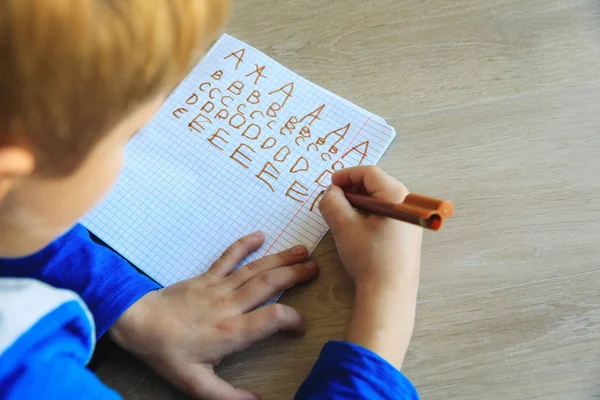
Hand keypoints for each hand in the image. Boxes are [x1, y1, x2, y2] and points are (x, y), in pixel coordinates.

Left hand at [109, 233, 317, 399]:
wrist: (139, 324)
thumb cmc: (169, 355)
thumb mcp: (197, 384)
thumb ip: (229, 396)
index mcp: (233, 331)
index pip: (273, 317)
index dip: (293, 318)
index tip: (300, 325)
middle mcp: (231, 305)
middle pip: (270, 284)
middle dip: (296, 275)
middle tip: (317, 268)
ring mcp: (219, 287)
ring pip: (256, 269)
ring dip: (281, 258)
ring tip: (303, 251)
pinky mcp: (207, 277)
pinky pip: (228, 257)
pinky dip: (244, 245)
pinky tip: (259, 236)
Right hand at [318, 166, 422, 367]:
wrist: (389, 293)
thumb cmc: (368, 257)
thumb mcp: (343, 226)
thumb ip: (332, 202)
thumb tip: (331, 192)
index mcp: (396, 196)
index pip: (369, 173)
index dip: (346, 175)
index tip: (330, 185)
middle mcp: (408, 203)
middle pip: (377, 184)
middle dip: (352, 188)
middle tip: (334, 199)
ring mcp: (411, 219)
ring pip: (381, 199)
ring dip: (359, 201)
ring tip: (342, 214)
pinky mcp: (408, 234)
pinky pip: (387, 213)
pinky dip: (369, 213)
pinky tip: (357, 227)